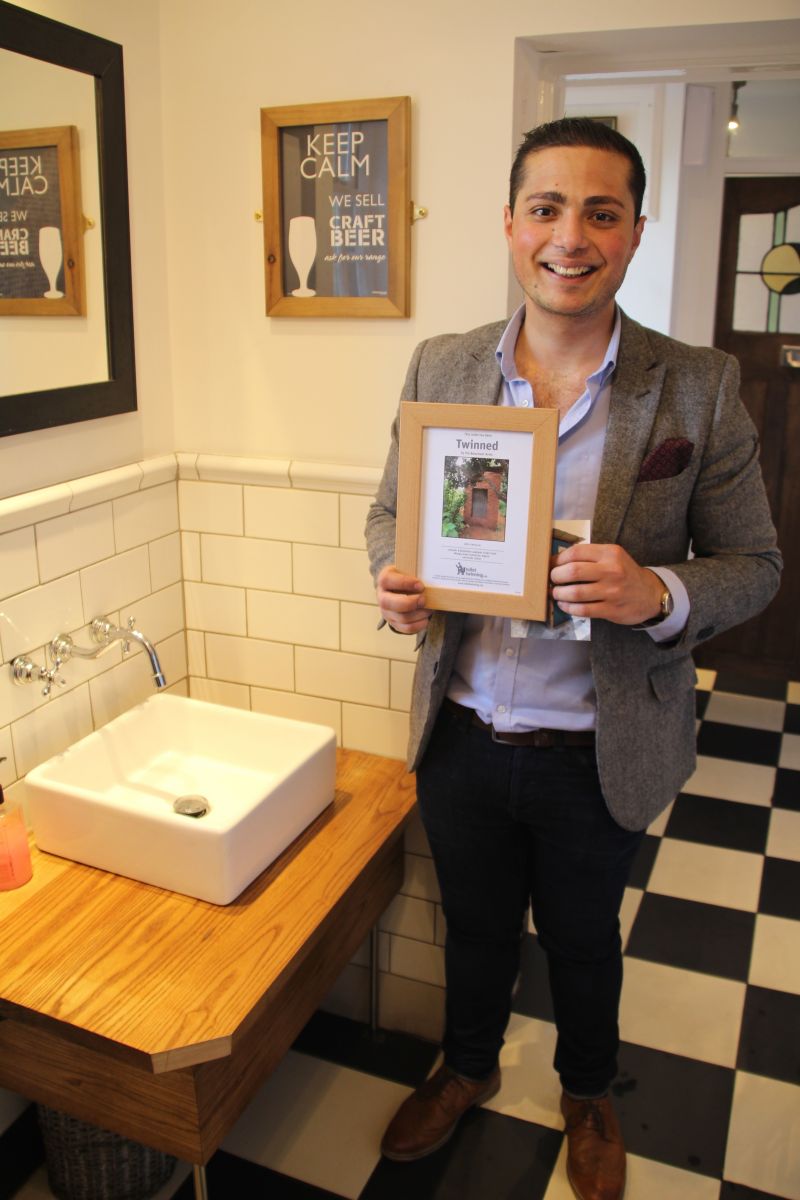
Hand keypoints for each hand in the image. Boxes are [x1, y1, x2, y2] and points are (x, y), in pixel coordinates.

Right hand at [377, 565, 431, 634]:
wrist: (401, 589)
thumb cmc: (407, 578)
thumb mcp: (407, 570)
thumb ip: (415, 572)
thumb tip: (429, 580)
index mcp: (384, 580)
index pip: (387, 580)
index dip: (404, 583)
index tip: (420, 585)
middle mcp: (382, 597)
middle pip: (389, 603)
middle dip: (410, 602)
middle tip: (423, 599)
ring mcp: (387, 612)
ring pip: (401, 617)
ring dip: (419, 614)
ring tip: (430, 608)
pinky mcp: (394, 623)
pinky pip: (406, 628)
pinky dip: (419, 625)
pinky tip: (426, 618)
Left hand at [550, 543, 664, 625]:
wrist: (650, 594)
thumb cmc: (625, 574)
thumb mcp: (613, 557)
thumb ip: (590, 556)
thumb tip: (557, 561)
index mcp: (610, 553)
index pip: (576, 552)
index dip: (558, 559)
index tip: (551, 564)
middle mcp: (611, 570)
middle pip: (572, 572)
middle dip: (555, 576)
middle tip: (553, 580)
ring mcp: (612, 591)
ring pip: (575, 593)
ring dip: (559, 594)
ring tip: (556, 593)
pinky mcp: (611, 609)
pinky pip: (583, 610)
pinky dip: (569, 608)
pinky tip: (565, 605)